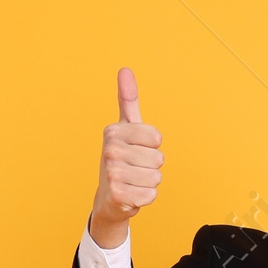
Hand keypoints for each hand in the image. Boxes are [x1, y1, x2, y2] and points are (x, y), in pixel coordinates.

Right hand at [89, 67, 162, 248]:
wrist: (108, 198)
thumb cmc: (122, 159)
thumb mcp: (125, 128)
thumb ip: (128, 100)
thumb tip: (125, 69)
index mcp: (114, 131)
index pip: (157, 137)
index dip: (152, 146)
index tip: (137, 150)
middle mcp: (110, 150)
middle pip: (159, 158)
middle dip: (152, 167)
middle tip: (135, 170)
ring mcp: (112, 173)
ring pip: (156, 177)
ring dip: (149, 183)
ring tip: (134, 182)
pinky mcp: (118, 195)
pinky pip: (151, 195)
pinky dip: (146, 198)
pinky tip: (132, 195)